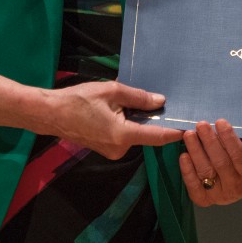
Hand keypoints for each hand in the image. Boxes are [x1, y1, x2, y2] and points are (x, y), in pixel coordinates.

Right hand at [34, 81, 183, 159]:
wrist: (50, 113)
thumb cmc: (79, 100)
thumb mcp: (112, 91)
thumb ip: (138, 97)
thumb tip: (161, 101)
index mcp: (123, 135)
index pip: (157, 136)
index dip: (175, 131)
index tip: (191, 127)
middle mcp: (120, 148)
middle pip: (146, 132)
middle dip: (152, 117)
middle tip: (159, 98)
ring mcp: (112, 151)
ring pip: (134, 132)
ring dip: (137, 118)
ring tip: (129, 99)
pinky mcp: (105, 148)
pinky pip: (124, 135)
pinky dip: (126, 122)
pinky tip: (118, 107)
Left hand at [178, 119, 241, 205]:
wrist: (232, 186)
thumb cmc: (238, 160)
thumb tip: (235, 116)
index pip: (239, 155)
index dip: (229, 138)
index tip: (220, 122)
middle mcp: (236, 186)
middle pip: (220, 163)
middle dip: (210, 142)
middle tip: (201, 124)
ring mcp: (219, 196)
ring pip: (206, 172)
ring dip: (196, 151)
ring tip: (189, 134)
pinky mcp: (203, 200)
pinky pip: (193, 185)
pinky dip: (187, 170)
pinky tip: (183, 155)